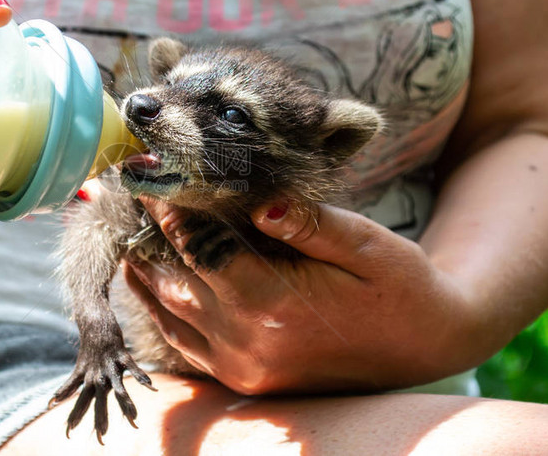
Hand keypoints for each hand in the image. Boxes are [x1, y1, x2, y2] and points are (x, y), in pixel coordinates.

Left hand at [123, 197, 475, 395]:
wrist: (426, 345)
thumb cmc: (402, 287)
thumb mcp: (368, 245)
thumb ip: (310, 224)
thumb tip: (259, 199)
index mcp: (274, 303)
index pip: (198, 243)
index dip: (167, 203)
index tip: (144, 170)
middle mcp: (247, 340)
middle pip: (171, 275)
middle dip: (146, 229)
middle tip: (121, 190)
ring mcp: (242, 365)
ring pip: (167, 309)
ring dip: (143, 265)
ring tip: (125, 224)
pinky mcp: (244, 376)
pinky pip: (183, 341)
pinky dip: (158, 305)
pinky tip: (147, 275)